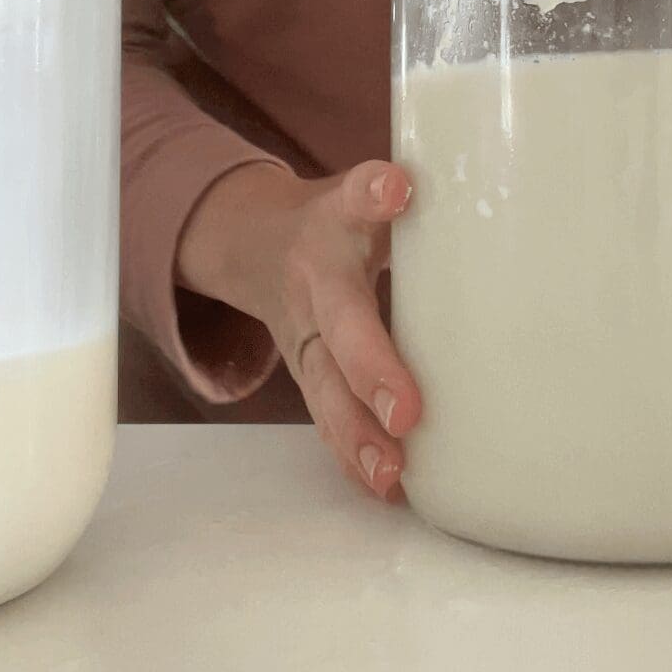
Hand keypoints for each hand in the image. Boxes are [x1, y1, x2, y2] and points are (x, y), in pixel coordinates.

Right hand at [176, 159, 420, 502]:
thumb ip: (387, 190)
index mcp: (332, 226)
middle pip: (338, 329)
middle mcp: (313, 287)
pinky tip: (386, 488)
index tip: (397, 190)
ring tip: (392, 474)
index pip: (352, 202)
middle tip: (406, 412)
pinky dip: (353, 458)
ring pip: (326, 392)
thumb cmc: (336, 221)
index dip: (373, 196)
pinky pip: (329, 422)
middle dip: (370, 372)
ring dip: (358, 437)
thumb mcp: (358, 191)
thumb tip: (413, 183)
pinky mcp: (311, 379)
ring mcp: (306, 341)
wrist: (258, 248)